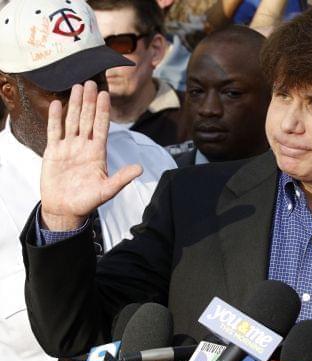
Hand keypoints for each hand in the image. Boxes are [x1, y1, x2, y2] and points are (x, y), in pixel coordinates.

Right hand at [40, 81, 142, 230]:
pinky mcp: (53, 152)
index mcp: (98, 152)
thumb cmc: (88, 201)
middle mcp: (84, 146)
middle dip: (90, 101)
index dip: (104, 111)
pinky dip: (55, 118)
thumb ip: (122, 178)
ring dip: (75, 104)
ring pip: (72, 121)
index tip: (105, 94)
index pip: (102, 126)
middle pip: (88, 119)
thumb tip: (140, 169)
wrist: (65, 209)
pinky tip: (56, 103)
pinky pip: (54, 131)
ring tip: (77, 86)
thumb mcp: (107, 190)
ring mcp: (69, 147)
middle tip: (90, 82)